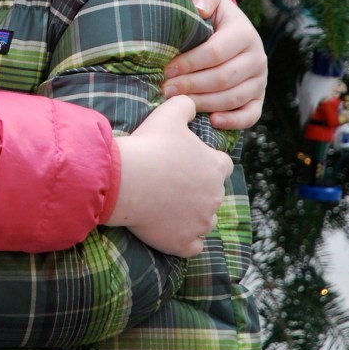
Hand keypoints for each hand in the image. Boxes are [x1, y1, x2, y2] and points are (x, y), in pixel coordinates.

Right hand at [110, 96, 227, 257]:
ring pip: (205, 221)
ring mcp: (201, 223)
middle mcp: (215, 196)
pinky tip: (171, 231)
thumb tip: (192, 103)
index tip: (187, 162)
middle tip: (172, 184)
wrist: (126, 180)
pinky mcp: (184, 243)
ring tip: (169, 207)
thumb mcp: (169, 113)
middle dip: (198, 190)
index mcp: (215, 167)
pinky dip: (184, 241)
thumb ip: (186, 105)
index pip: (222, 165)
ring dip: (192, 216)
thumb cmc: (149, 145)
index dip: (206, 163)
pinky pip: (192, 246)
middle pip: (213, 194)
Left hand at [163, 0, 266, 128]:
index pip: (215, 52)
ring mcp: (260, 79)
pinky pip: (251, 115)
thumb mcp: (208, 0)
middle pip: (223, 78)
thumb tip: (199, 9)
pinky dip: (233, 121)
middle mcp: (257, 57)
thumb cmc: (211, 17)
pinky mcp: (259, 97)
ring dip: (203, 103)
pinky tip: (211, 121)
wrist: (230, 31)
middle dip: (191, 85)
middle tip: (165, 90)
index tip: (166, 69)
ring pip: (233, 98)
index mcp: (244, 33)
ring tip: (178, 104)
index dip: (189, 63)